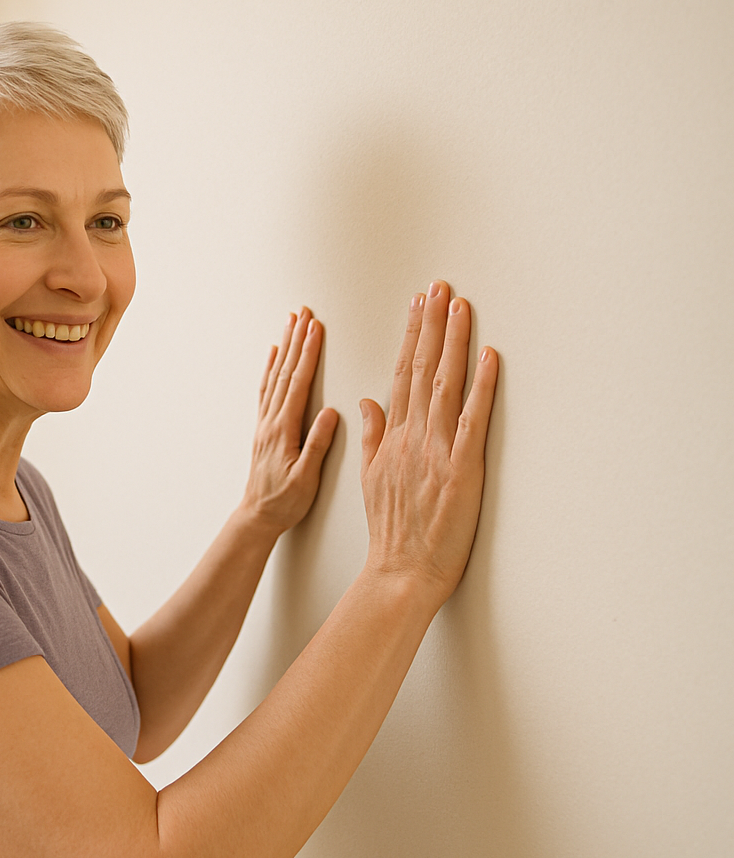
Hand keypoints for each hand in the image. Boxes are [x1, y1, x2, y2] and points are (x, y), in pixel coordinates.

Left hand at [241, 307, 339, 535]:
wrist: (258, 515)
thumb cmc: (285, 501)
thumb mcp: (306, 478)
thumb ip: (317, 445)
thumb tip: (331, 413)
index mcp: (283, 430)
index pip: (298, 384)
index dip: (308, 355)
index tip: (315, 329)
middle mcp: (271, 421)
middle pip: (285, 372)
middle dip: (296, 340)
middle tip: (303, 313)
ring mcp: (265, 422)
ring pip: (275, 376)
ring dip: (284, 347)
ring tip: (291, 323)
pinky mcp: (265, 428)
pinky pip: (267, 390)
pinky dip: (271, 368)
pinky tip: (274, 355)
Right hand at [359, 282, 497, 599]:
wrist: (401, 569)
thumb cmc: (391, 531)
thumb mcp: (370, 477)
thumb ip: (371, 436)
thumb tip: (368, 403)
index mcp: (391, 437)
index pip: (400, 375)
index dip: (411, 336)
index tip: (417, 305)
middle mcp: (411, 436)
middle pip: (420, 369)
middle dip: (431, 324)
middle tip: (438, 287)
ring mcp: (435, 449)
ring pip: (444, 384)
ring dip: (452, 341)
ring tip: (458, 305)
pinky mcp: (461, 467)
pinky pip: (472, 418)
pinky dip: (481, 385)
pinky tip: (488, 356)